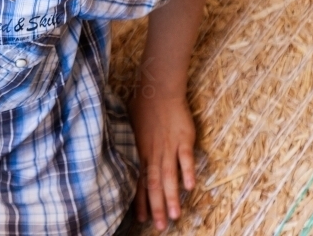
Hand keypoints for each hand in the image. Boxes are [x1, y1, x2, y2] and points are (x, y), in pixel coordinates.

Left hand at [127, 89, 195, 231]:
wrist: (158, 89)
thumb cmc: (142, 108)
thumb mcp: (129, 129)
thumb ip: (131, 148)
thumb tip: (123, 161)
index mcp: (140, 152)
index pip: (139, 181)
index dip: (141, 201)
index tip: (142, 219)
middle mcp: (153, 153)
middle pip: (154, 184)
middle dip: (157, 206)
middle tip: (159, 226)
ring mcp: (169, 146)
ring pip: (169, 175)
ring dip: (172, 196)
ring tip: (175, 215)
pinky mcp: (184, 139)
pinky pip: (185, 158)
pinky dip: (187, 171)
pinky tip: (190, 187)